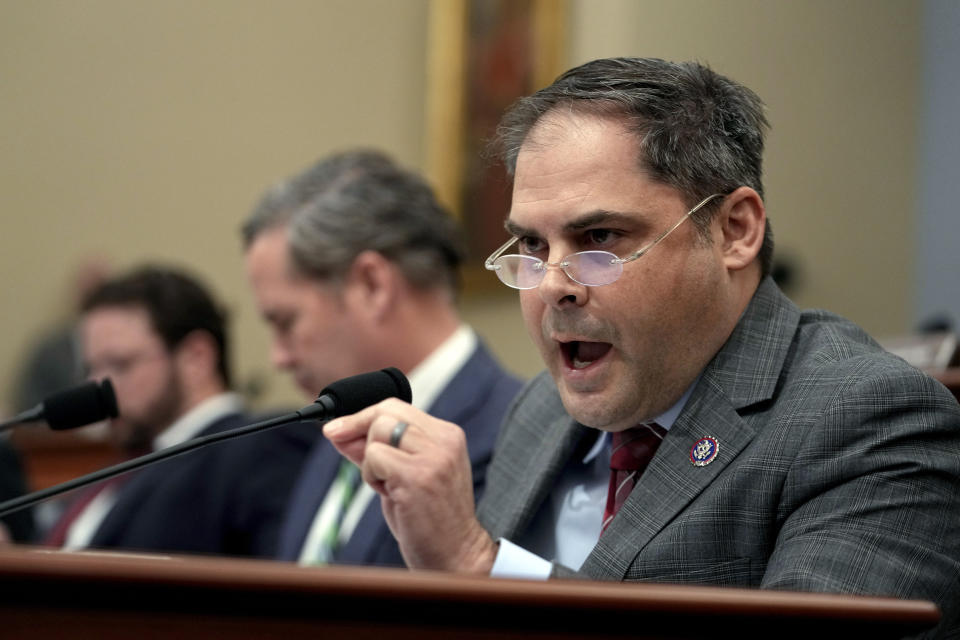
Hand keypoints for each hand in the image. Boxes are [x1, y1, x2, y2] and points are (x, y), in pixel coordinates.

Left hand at [324, 398, 496, 572]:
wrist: (457, 555)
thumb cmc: (430, 519)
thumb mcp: (404, 475)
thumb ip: (376, 450)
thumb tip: (337, 430)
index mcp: (446, 435)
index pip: (396, 406)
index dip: (362, 416)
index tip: (337, 429)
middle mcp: (444, 440)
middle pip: (384, 412)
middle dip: (359, 433)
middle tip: (365, 465)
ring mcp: (433, 457)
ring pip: (378, 432)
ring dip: (370, 461)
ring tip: (388, 486)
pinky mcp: (418, 476)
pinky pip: (375, 457)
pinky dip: (371, 476)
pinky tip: (389, 494)